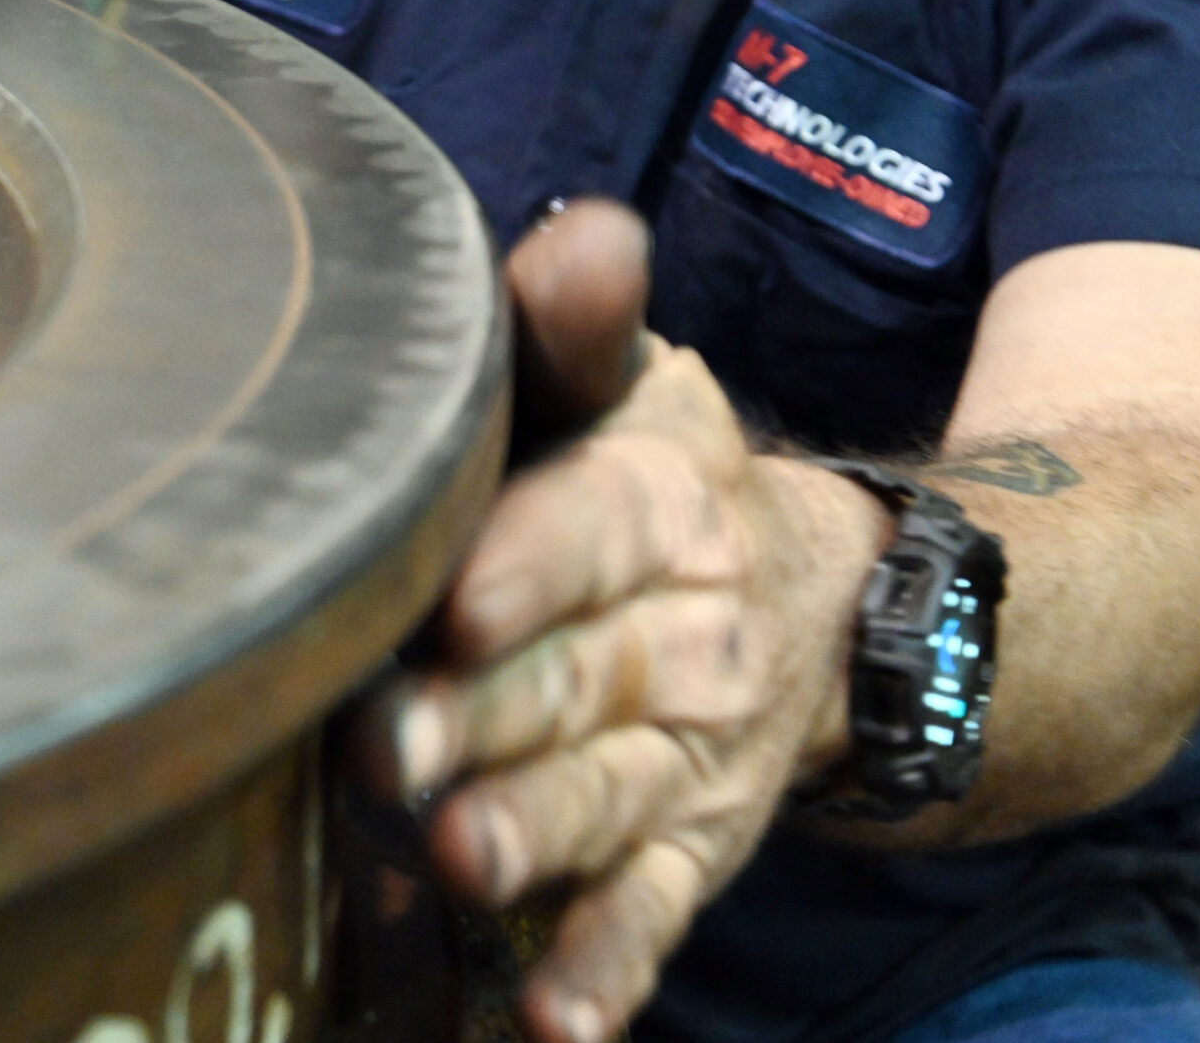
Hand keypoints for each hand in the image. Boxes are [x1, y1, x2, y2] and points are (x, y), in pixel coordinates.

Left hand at [372, 202, 889, 1042]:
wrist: (810, 594)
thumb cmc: (648, 473)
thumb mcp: (631, 386)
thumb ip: (579, 325)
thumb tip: (585, 235)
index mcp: (662, 495)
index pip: (596, 523)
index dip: (530, 565)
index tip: (453, 601)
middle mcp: (685, 631)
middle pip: (581, 676)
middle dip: (489, 720)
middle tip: (389, 754)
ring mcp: (688, 751)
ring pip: (608, 798)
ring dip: (537, 840)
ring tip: (460, 864)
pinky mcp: (688, 846)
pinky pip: (655, 912)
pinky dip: (607, 971)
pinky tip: (553, 1026)